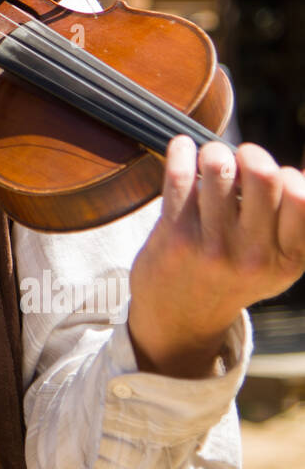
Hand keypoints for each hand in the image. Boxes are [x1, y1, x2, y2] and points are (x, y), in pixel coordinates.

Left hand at [128, 137, 304, 376]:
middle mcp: (254, 255)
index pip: (302, 196)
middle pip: (262, 173)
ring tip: (210, 160)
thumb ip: (293, 224)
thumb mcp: (276, 264)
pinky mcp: (176, 237)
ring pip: (218, 166)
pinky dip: (180, 151)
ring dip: (213, 152)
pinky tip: (182, 148)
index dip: (288, 175)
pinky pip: (180, 175)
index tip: (274, 178)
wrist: (180, 319)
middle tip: (240, 160)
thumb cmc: (231, 276)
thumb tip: (297, 170)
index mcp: (287, 259)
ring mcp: (213, 246)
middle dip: (249, 154)